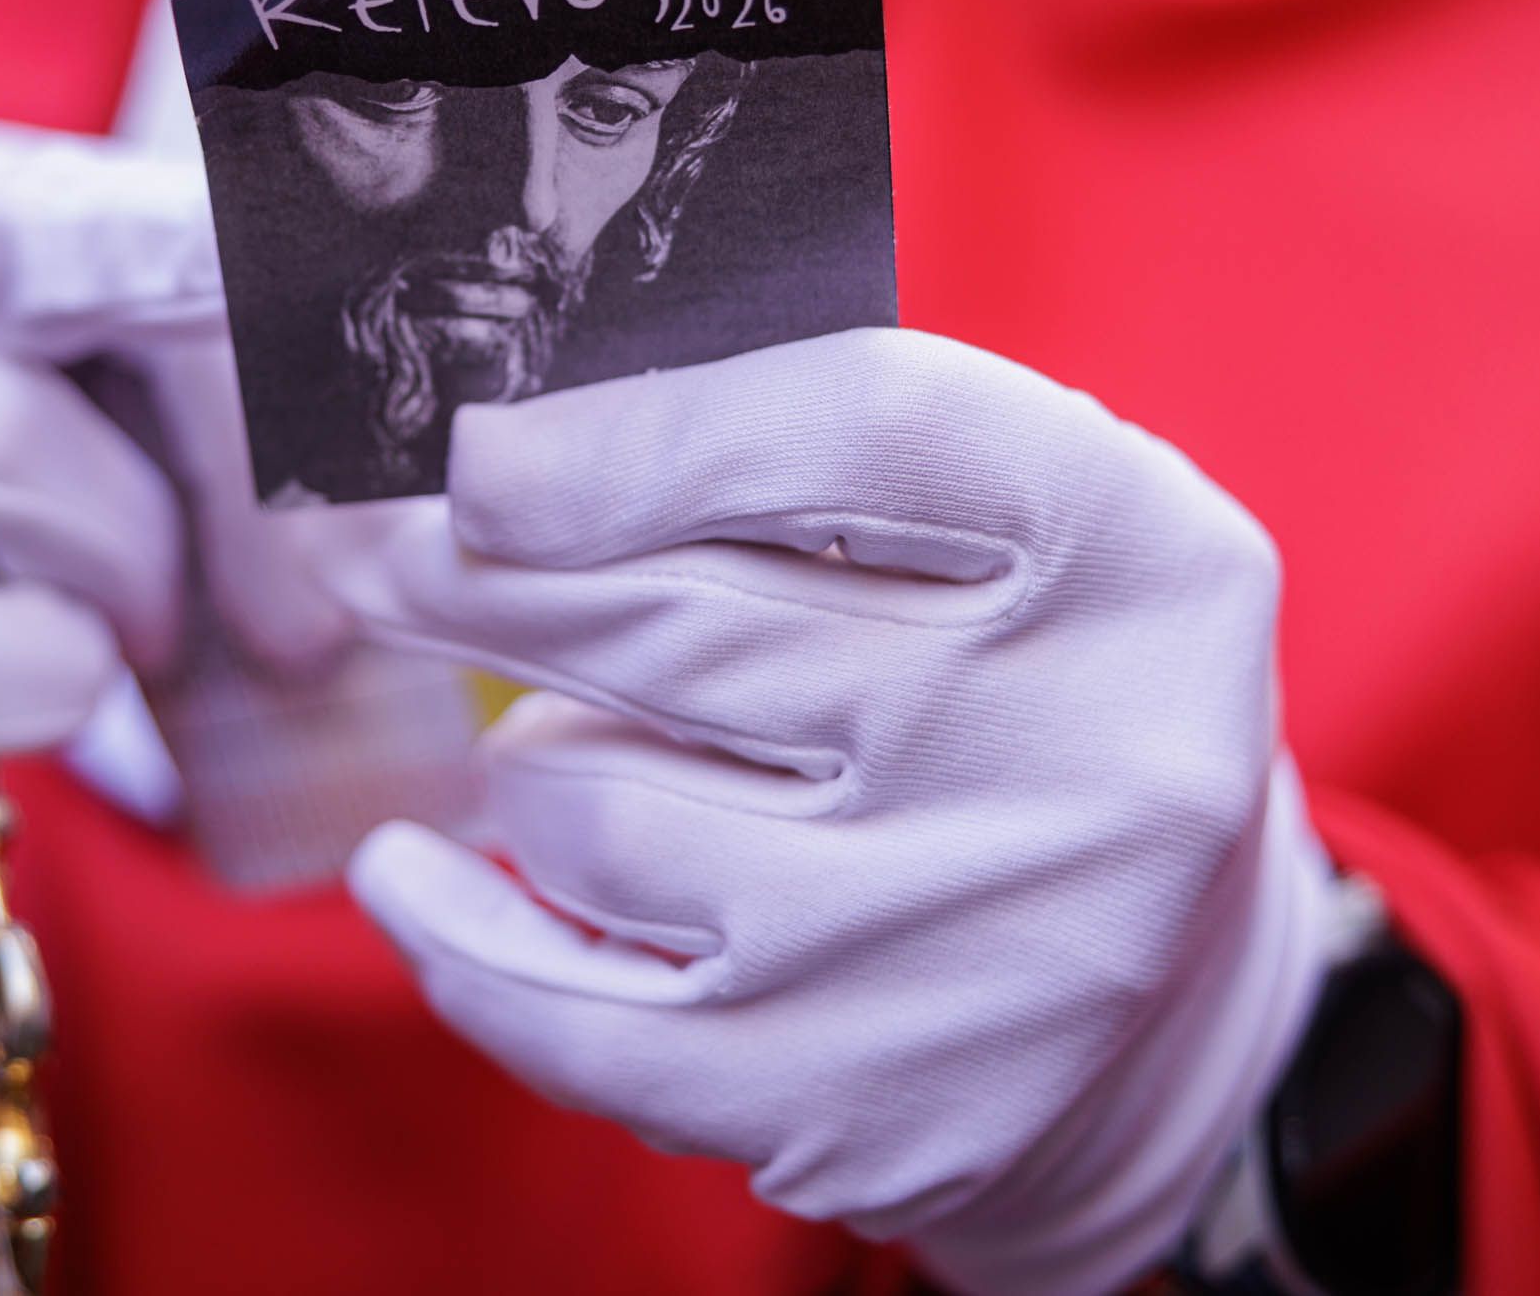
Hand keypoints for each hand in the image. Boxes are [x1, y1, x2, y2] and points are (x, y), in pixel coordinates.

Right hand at [0, 122, 345, 999]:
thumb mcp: (59, 428)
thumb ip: (199, 435)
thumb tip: (335, 610)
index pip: (85, 200)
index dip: (211, 215)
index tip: (307, 216)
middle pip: (101, 336)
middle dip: (228, 485)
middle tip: (283, 623)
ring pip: (53, 497)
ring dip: (129, 600)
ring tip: (81, 628)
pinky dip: (39, 700)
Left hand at [335, 329, 1340, 1294]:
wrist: (1165, 989)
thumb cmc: (1029, 685)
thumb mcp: (1010, 517)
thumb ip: (807, 448)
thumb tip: (509, 463)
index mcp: (1124, 550)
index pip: (856, 434)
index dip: (635, 440)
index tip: (484, 458)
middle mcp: (1067, 750)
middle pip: (683, 630)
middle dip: (473, 582)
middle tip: (374, 555)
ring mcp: (961, 948)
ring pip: (595, 819)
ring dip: (524, 763)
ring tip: (543, 745)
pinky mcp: (863, 1105)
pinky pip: (574, 1020)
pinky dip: (465, 940)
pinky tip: (414, 882)